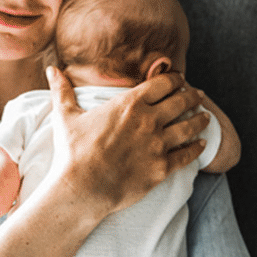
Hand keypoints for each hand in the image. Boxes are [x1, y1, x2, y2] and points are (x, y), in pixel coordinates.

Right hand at [44, 65, 208, 216]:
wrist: (82, 187)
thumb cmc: (72, 151)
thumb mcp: (65, 116)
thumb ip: (62, 90)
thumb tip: (51, 69)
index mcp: (130, 103)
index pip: (163, 83)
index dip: (175, 79)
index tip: (180, 79)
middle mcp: (149, 120)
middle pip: (181, 101)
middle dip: (192, 96)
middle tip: (199, 95)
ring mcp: (158, 144)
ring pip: (189, 127)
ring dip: (200, 120)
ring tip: (205, 117)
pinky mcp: (162, 167)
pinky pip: (187, 155)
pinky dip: (197, 148)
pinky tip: (202, 144)